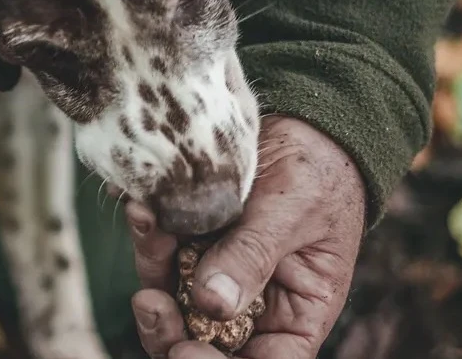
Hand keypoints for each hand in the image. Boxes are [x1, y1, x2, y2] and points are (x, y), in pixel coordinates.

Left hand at [124, 116, 365, 357]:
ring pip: (171, 295)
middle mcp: (252, 301)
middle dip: (167, 329)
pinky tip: (141, 206)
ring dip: (152, 267)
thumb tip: (212, 303)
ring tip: (147, 223)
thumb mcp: (295, 211)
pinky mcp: (192, 241)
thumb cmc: (320, 171)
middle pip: (202, 339)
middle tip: (148, 302)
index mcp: (294, 313)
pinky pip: (162, 250)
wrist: (302, 125)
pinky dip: (148, 233)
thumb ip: (255, 255)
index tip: (184, 348)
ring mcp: (217, 270)